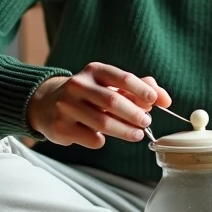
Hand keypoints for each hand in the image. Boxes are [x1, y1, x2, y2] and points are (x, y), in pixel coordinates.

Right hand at [27, 62, 171, 148]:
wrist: (47, 104)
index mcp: (94, 71)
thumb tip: (164, 99)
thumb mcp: (109, 85)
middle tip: (146, 122)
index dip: (141, 90)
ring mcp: (66, 106)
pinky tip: (104, 138)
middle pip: (113, 101)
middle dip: (134, 114)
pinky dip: (102, 140)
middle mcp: (78, 85)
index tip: (155, 101)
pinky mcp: (60, 126)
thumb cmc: (88, 95)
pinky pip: (90, 138)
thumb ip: (138, 89)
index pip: (122, 78)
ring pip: (103, 122)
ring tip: (137, 134)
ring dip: (125, 131)